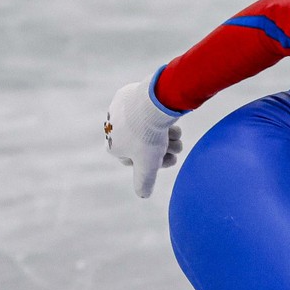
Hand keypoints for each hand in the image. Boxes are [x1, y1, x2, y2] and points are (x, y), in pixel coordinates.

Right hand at [104, 73, 182, 197]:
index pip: (136, 160)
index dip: (154, 162)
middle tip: (177, 147)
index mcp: (113, 145)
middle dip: (164, 148)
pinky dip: (161, 117)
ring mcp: (120, 110)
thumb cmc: (148, 136)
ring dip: (166, 134)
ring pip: (148, 127)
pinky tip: (171, 120)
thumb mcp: (148, 166)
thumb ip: (144, 182)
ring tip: (177, 134)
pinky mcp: (130, 95)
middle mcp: (112, 128)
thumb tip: (143, 195)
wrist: (153, 102)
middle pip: (145, 144)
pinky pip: (148, 111)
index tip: (170, 159)